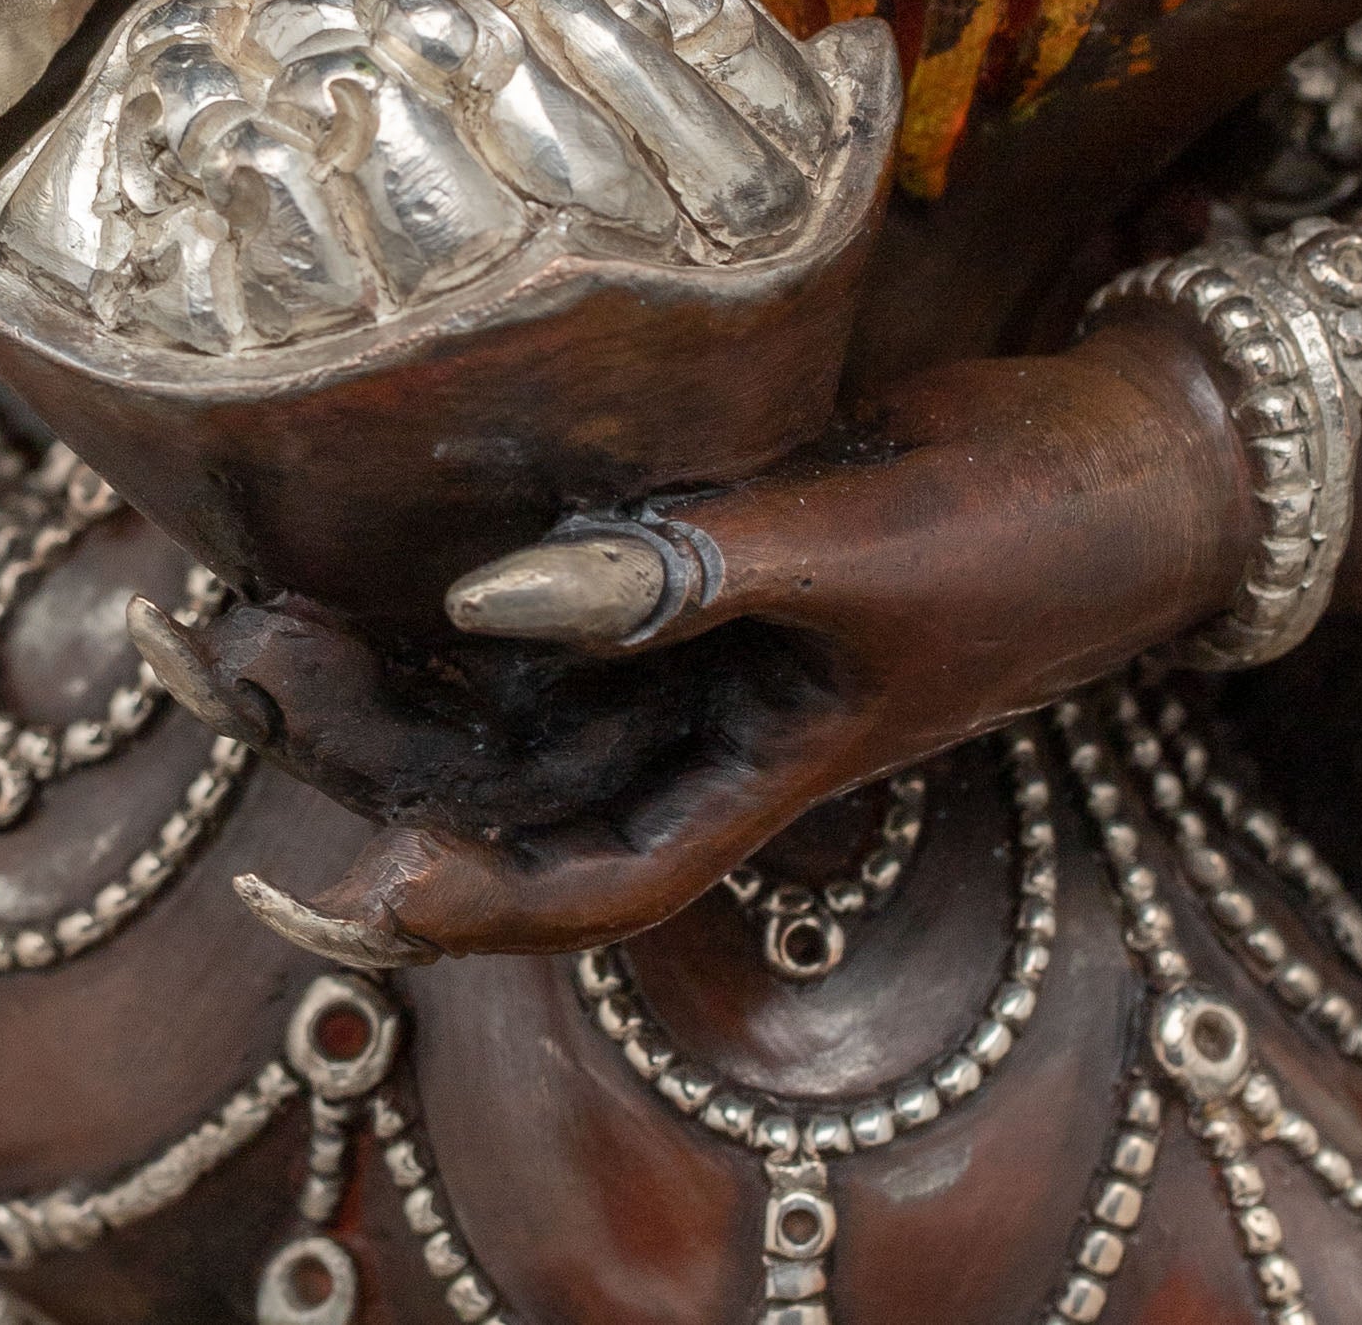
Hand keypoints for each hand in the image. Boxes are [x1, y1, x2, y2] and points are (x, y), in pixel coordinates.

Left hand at [143, 317, 1259, 959]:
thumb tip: (493, 593)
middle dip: (362, 753)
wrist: (1131, 457)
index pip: (585, 882)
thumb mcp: (861, 546)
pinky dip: (448, 593)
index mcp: (754, 774)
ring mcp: (692, 652)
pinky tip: (353, 541)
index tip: (333, 882)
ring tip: (245, 601)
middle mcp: (702, 729)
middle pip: (507, 787)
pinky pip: (543, 606)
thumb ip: (688, 572)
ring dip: (383, 675)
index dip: (459, 904)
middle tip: (229, 651)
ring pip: (505, 702)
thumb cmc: (1025, 520)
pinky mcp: (685, 562)